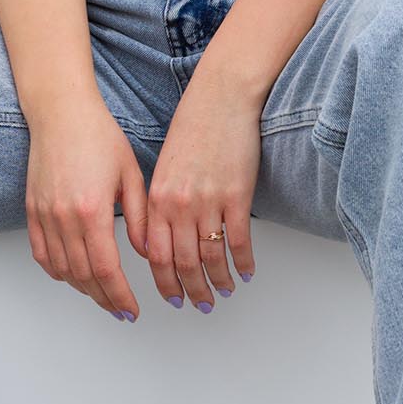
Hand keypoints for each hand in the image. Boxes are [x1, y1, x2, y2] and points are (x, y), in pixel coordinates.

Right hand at [24, 98, 147, 320]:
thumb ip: (140, 218)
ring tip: (102, 295)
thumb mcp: (131, 174)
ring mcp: (45, 215)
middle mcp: (65, 218)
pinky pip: (41, 253)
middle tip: (120, 310)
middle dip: (105, 299)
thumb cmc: (98, 135)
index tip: (131, 310)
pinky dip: (57, 271)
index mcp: (93, 211)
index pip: (107, 270)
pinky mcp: (32, 210)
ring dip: (83, 288)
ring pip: (62, 269)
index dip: (119, 296)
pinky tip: (72, 275)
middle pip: (84, 277)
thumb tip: (147, 252)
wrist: (61, 112)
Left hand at [131, 69, 260, 310]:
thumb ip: (158, 206)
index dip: (165, 283)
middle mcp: (178, 205)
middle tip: (201, 305)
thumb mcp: (163, 168)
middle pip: (183, 264)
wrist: (220, 98)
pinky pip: (239, 241)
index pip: (156, 256)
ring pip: (211, 257)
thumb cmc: (193, 128)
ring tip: (225, 291)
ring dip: (219, 281)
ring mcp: (208, 201)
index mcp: (157, 199)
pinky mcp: (236, 195)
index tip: (173, 298)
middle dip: (192, 291)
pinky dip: (243, 262)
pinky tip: (247, 270)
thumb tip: (159, 242)